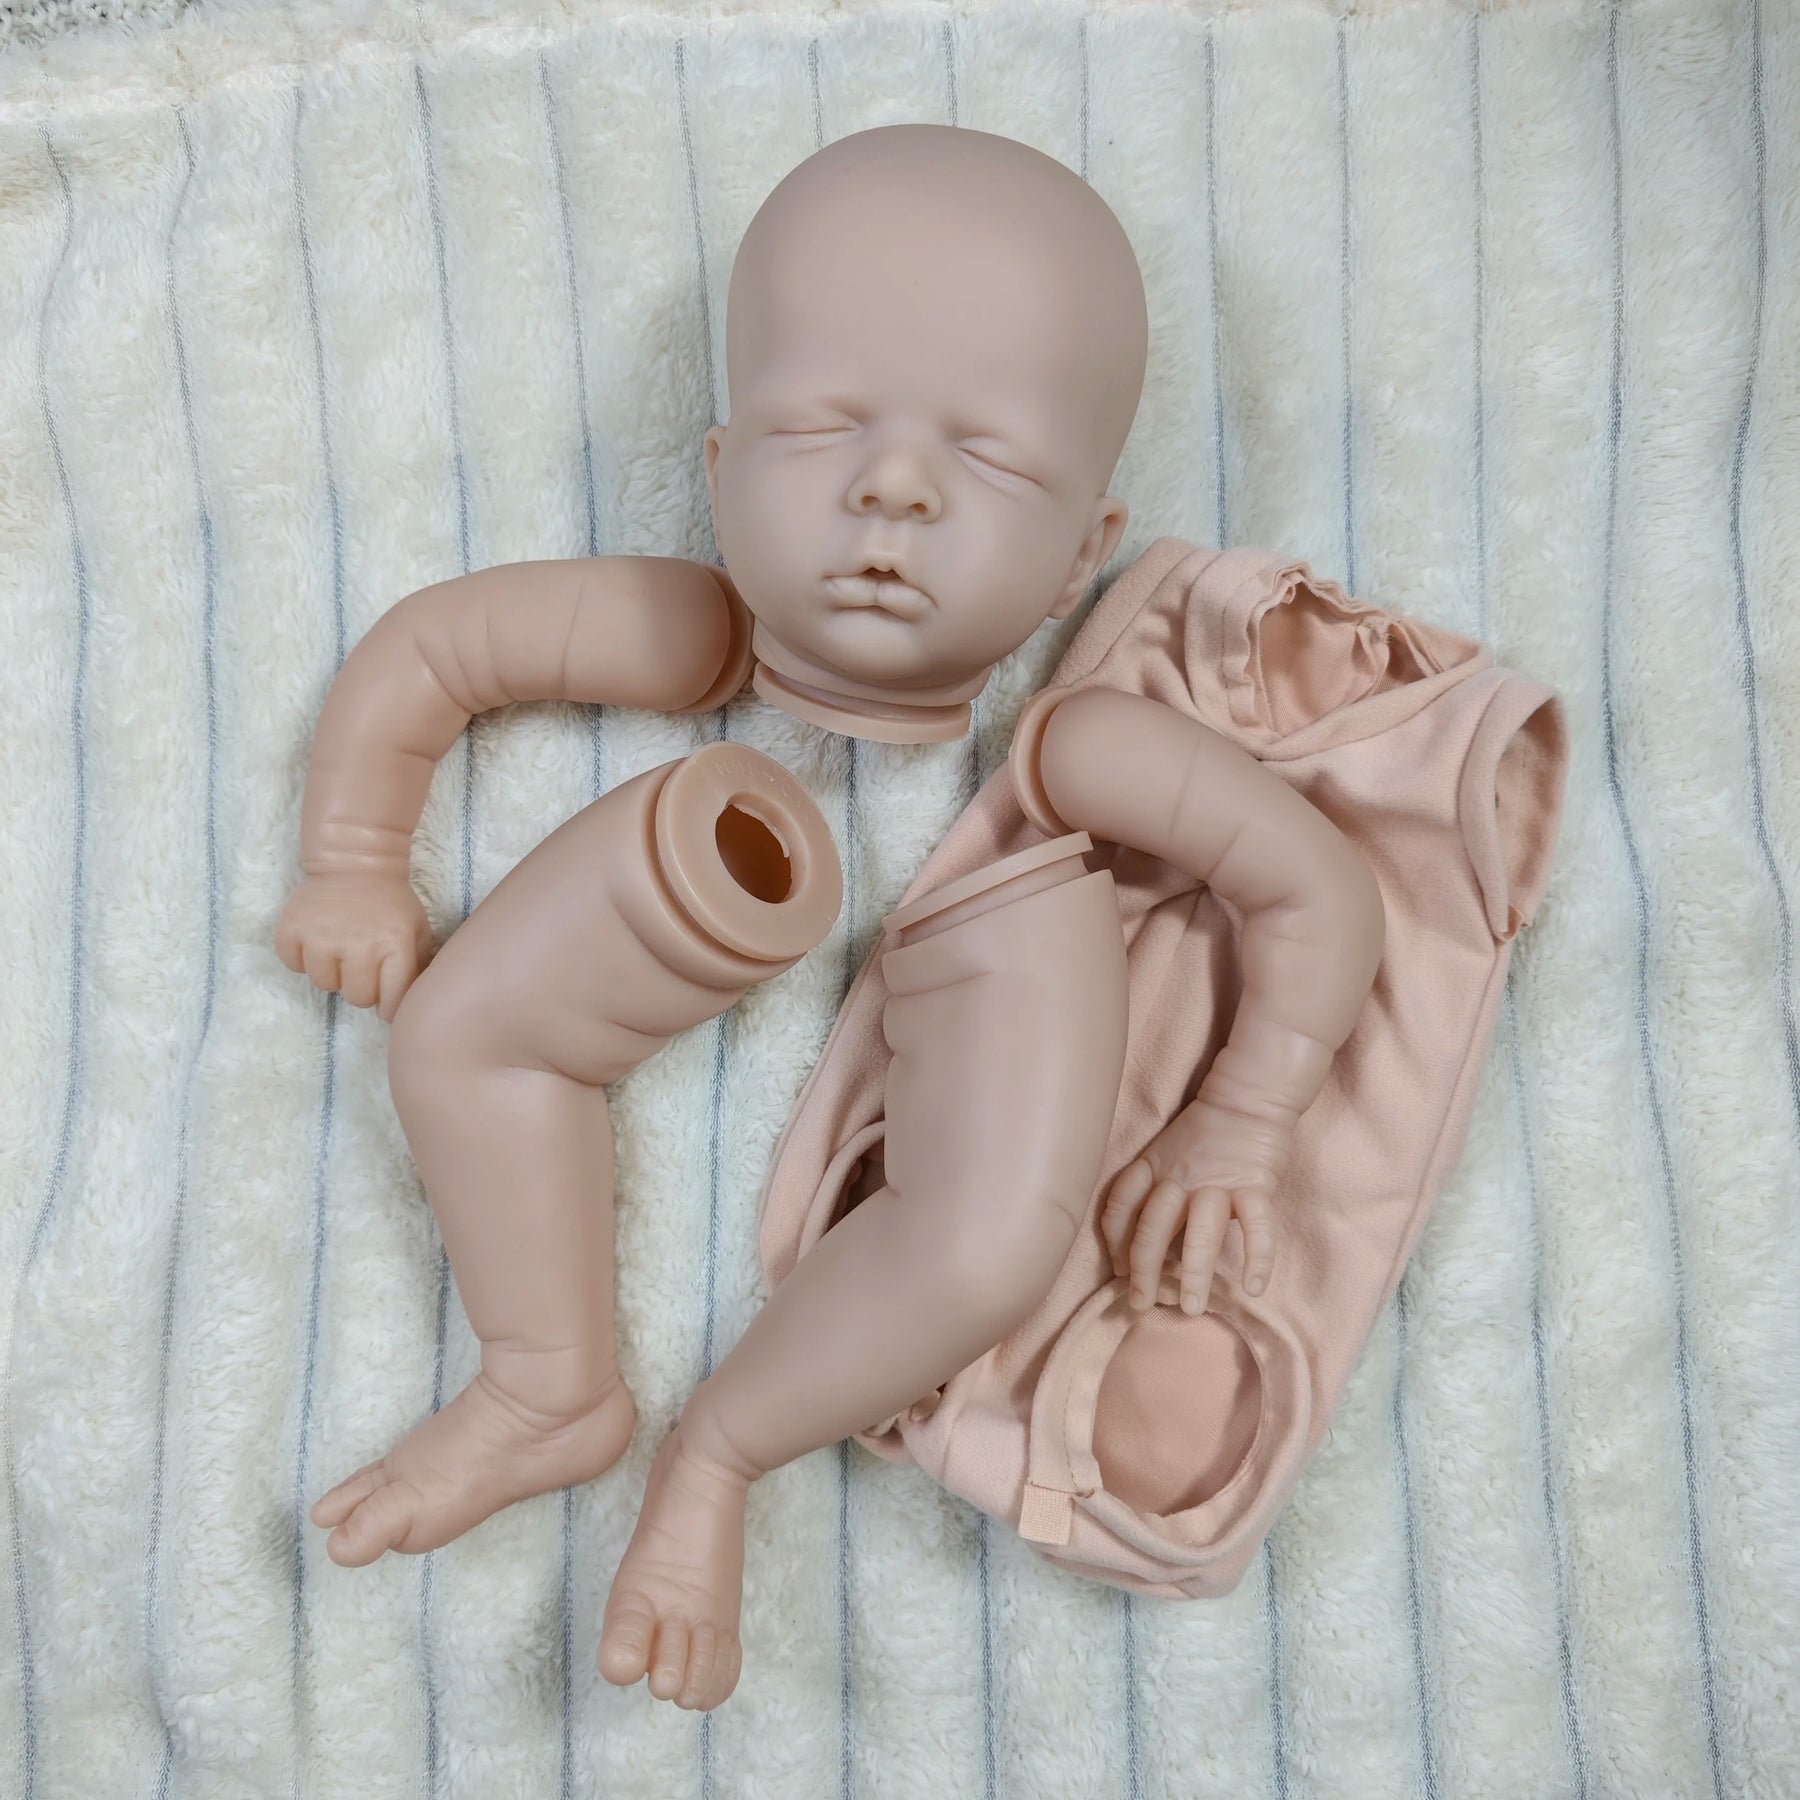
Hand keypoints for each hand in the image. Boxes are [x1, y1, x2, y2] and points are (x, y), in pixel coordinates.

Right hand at [275, 872, 435, 1020]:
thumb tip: (415, 1001)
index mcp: (394, 945)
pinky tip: (316, 942)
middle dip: (362, 989)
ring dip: (333, 974)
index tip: (387, 1004)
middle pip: (357, 998)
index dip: (391, 1007)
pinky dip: (303, 958)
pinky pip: (294, 965)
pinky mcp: (292, 930)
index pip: (392, 1000)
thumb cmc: (390, 899)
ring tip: (339, 952)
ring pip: (325, 985)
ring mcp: (321, 938)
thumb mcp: (418, 928)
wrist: (354, 860)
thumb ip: (420, 964)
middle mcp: (358, 945)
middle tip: (363, 970)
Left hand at [1100, 1094, 1290, 1313]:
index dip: (1113, 1242)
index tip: (1118, 1273)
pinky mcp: (1255, 1185)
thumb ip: (1152, 1189)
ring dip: (1195, 1273)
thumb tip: (1138, 1242)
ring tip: (1192, 1308)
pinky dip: (1258, 1258)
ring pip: (1200, 1232)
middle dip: (1144, 1270)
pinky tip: (1254, 1287)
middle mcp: (1179, 1178)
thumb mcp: (1163, 1152)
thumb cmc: (1203, 1131)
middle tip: (1141, 1305)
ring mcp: (1218, 1183)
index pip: (1121, 1205)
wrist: (1246, 1098)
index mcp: (1152, 1167)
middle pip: (1153, 1226)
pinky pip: (1257, 1226)